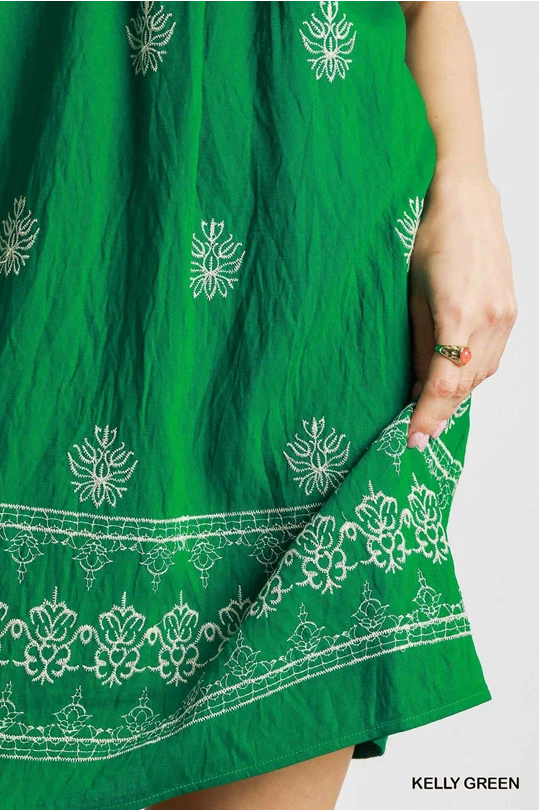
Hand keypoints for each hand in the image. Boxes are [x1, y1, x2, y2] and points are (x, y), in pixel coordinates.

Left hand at [407, 173, 516, 449]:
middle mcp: (490, 319)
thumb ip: (418, 343)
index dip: (428, 416)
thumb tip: (416, 385)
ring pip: (482, 375)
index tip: (413, 440)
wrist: (468, 202)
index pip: (444, 383)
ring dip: (457, 395)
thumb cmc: (429, 239)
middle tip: (416, 430)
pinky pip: (493, 358)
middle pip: (466, 385)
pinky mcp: (512, 312)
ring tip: (431, 409)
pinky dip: (473, 374)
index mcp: (458, 314)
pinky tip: (455, 378)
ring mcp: (506, 316)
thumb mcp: (411, 293)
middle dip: (440, 411)